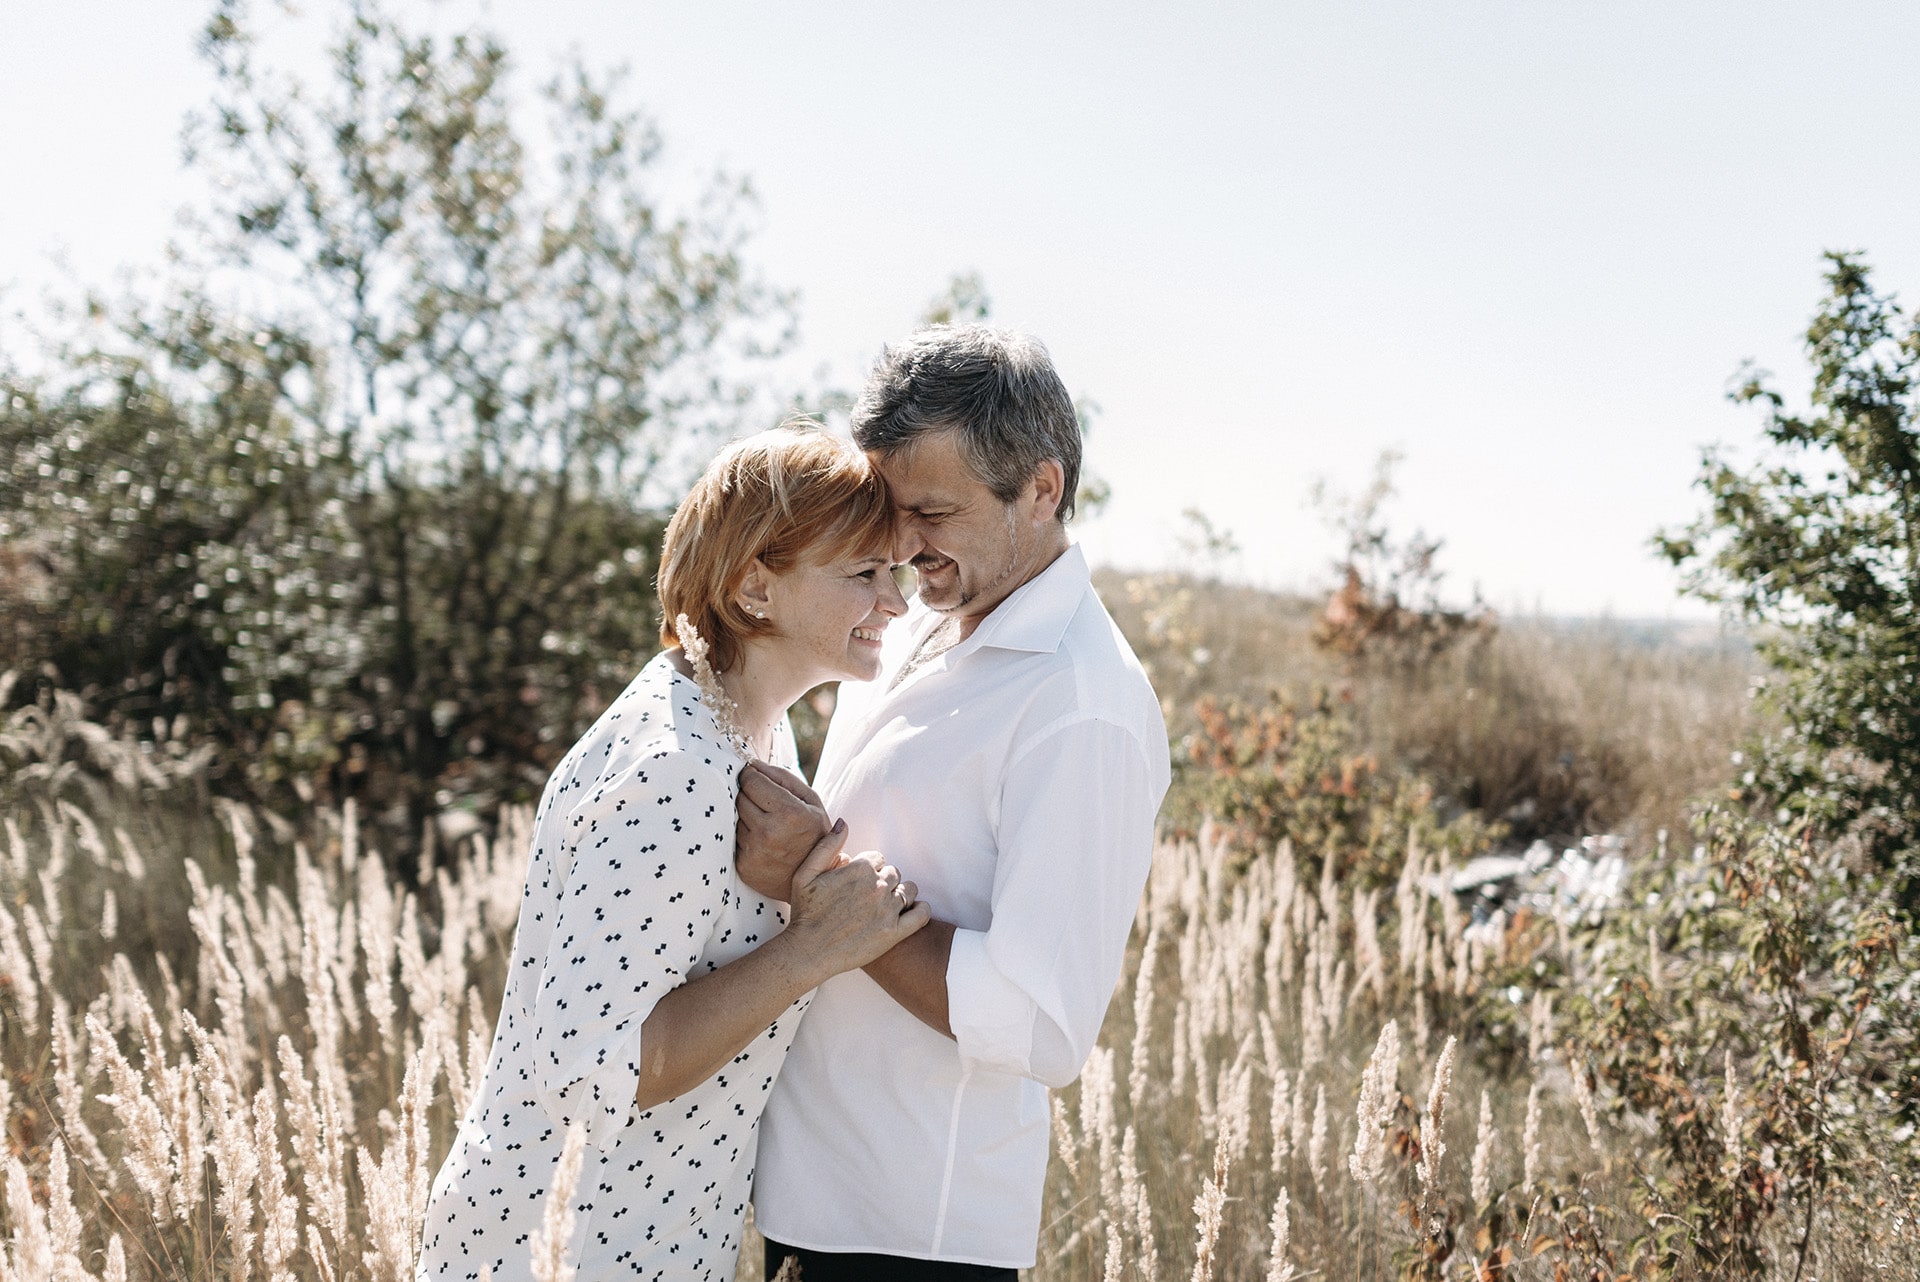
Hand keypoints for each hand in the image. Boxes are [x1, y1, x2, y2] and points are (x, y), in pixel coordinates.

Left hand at [736, 760, 832, 900]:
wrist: (815, 879)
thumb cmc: (814, 834)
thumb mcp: (811, 801)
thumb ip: (783, 778)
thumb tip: (753, 763)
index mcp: (788, 812)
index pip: (751, 780)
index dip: (752, 776)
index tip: (757, 779)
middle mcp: (768, 832)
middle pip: (740, 797)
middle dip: (749, 795)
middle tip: (765, 804)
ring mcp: (754, 851)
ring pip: (735, 817)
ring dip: (746, 816)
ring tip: (766, 824)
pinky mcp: (743, 865)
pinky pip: (734, 838)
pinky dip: (745, 836)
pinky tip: (762, 841)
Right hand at [784, 829, 929, 983]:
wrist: (807, 952)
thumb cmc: (804, 912)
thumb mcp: (805, 873)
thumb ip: (827, 845)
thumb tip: (844, 823)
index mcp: (859, 868)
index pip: (879, 858)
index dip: (869, 868)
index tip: (859, 881)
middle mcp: (877, 886)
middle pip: (894, 873)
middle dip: (884, 881)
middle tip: (869, 897)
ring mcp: (887, 910)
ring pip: (909, 890)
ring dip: (901, 894)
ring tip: (887, 905)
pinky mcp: (894, 933)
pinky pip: (921, 914)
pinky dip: (921, 909)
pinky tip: (912, 911)